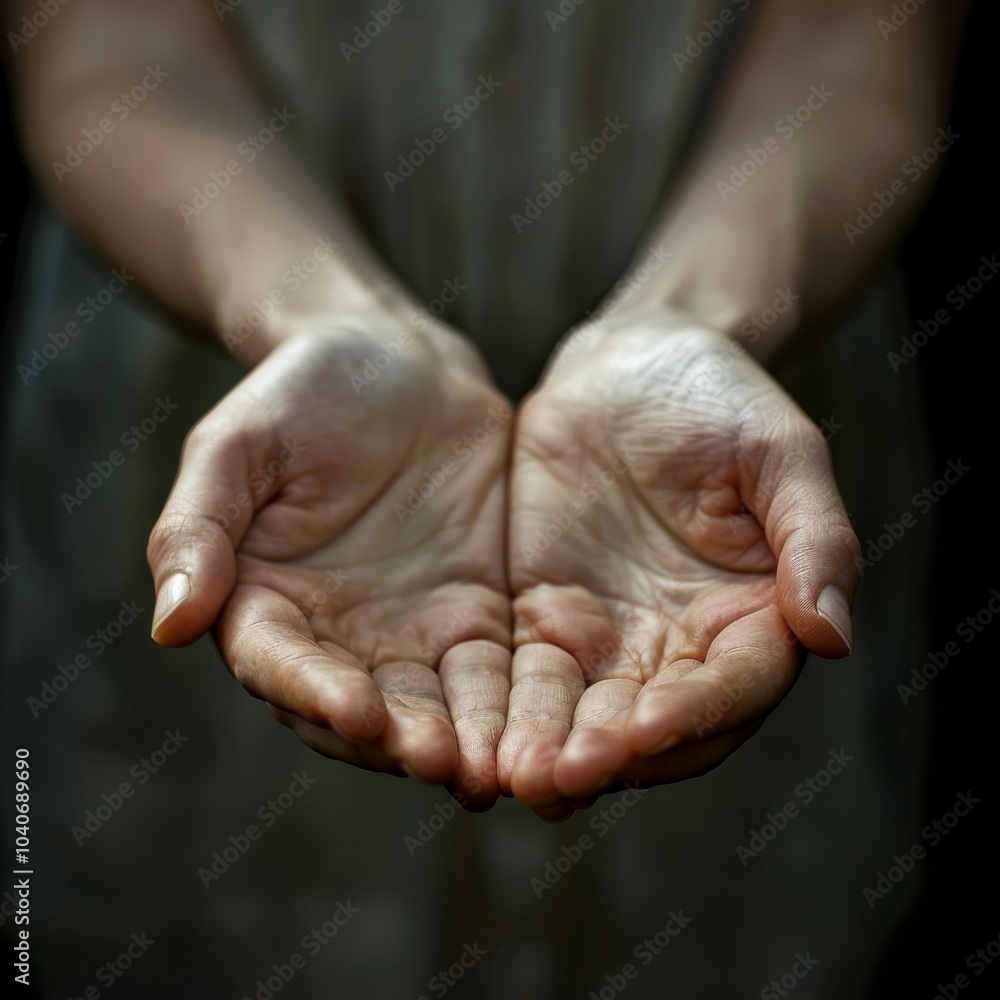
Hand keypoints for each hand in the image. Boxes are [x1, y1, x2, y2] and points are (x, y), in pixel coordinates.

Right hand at [147, 311, 511, 807]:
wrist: (396, 361)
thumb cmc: (303, 391)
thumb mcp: (237, 446)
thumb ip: (198, 530)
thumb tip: (171, 624)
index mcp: (264, 604)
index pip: (282, 666)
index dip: (316, 694)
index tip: (360, 714)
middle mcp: (335, 636)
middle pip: (361, 708)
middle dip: (401, 741)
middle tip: (442, 763)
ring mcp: (408, 632)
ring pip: (432, 707)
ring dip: (462, 742)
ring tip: (498, 767)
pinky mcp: (473, 616)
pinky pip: (492, 672)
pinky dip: (510, 706)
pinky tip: (540, 730)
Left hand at [498, 313, 859, 817]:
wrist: (632, 364)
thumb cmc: (721, 400)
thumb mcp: (782, 456)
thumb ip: (815, 541)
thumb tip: (834, 635)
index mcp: (754, 617)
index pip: (734, 685)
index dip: (697, 712)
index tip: (648, 731)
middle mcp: (683, 645)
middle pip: (654, 723)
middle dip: (611, 754)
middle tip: (564, 778)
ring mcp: (611, 637)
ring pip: (584, 714)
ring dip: (553, 750)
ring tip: (518, 777)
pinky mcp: (546, 617)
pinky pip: (526, 675)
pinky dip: (508, 711)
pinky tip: (481, 741)